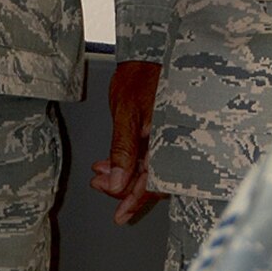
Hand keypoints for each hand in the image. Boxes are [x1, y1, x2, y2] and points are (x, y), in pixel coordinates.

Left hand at [91, 60, 164, 224]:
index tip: (120, 216)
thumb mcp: (127, 113)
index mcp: (168, 141)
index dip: (134, 201)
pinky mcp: (161, 133)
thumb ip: (123, 151)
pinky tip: (110, 162)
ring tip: (100, 173)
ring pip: (147, 169)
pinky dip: (128, 162)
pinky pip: (147, 156)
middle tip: (99, 185)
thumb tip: (116, 184)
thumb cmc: (140, 77)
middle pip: (150, 179)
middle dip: (123, 187)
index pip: (153, 181)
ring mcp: (168, 139)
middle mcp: (172, 143)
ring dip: (122, 175)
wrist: (149, 54)